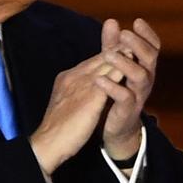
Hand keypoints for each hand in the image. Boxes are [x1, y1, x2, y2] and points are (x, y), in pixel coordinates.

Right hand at [29, 49, 121, 174]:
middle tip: (132, 38)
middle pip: (99, 59)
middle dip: (116, 48)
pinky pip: (106, 81)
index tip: (121, 45)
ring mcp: (81, 86)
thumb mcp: (66, 102)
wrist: (47, 144)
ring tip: (134, 46)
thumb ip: (77, 91)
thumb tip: (86, 87)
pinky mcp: (89, 98)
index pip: (92, 61)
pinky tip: (130, 68)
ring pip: (103, 65)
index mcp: (68, 78)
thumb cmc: (57, 127)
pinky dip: (118, 72)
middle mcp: (74, 77)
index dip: (107, 53)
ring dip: (119, 55)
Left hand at [97, 18, 159, 160]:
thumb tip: (112, 21)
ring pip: (139, 76)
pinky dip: (112, 87)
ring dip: (125, 64)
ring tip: (108, 55)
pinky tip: (99, 79)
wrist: (117, 127)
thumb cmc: (118, 92)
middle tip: (124, 34)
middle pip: (150, 58)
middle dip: (138, 45)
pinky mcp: (128, 110)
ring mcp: (139, 95)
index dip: (148, 34)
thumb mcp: (116, 67)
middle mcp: (146, 79)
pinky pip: (124, 98)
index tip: (137, 21)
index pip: (154, 47)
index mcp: (145, 67)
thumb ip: (114, 45)